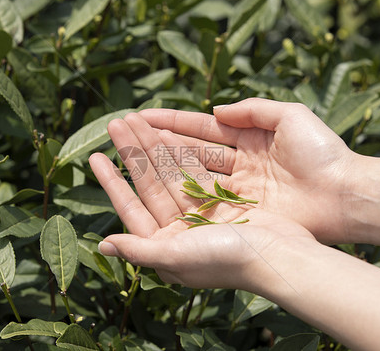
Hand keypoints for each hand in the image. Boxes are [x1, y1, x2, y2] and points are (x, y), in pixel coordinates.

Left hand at [89, 113, 314, 290]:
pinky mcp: (222, 202)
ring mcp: (201, 214)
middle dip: (131, 153)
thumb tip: (103, 244)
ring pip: (170, 173)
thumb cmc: (228, 260)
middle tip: (115, 122)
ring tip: (134, 120)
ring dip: (151, 148)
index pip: (131, 207)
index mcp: (165, 245)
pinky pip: (194, 171)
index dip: (112, 181)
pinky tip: (165, 133)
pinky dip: (180, 153)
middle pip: (149, 184)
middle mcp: (180, 230)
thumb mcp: (176, 257)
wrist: (283, 258)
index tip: (96, 156)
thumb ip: (139, 251)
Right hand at [139, 98, 355, 243]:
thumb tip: (215, 110)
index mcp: (250, 138)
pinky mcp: (239, 211)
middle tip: (124, 130)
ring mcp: (237, 189)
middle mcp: (238, 164)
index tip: (142, 116)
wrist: (345, 195)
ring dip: (161, 163)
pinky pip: (202, 198)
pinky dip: (178, 191)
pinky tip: (153, 185)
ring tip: (128, 151)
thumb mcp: (290, 116)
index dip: (172, 121)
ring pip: (190, 174)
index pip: (202, 128)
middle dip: (157, 141)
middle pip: (190, 150)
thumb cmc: (322, 152)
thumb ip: (252, 109)